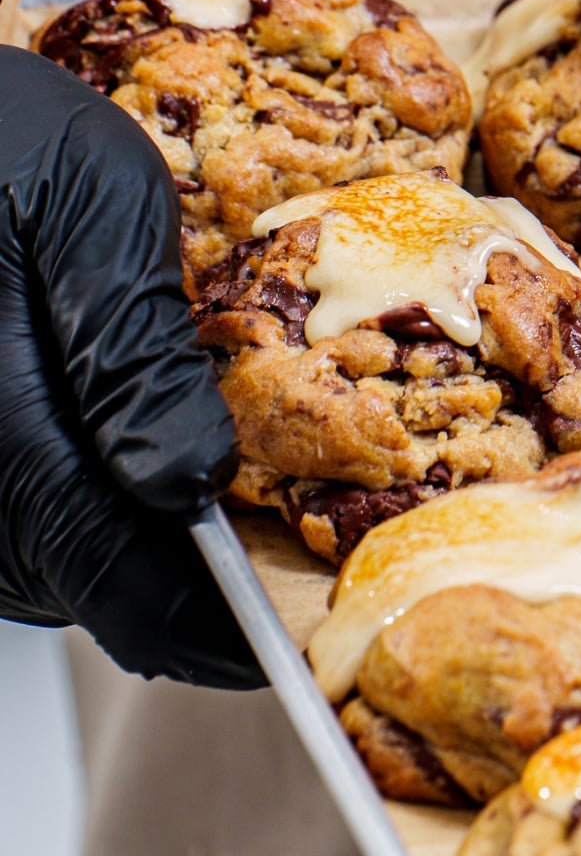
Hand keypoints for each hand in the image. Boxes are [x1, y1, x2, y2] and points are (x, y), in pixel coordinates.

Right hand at [0, 47, 261, 685]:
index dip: (200, 624)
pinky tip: (134, 473)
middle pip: (73, 582)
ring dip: (126, 556)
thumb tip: (183, 483)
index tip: (277, 652)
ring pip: (37, 565)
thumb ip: (133, 349)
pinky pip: (14, 526)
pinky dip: (77, 517)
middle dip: (177, 590)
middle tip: (280, 580)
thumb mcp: (84, 203)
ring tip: (215, 524)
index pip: (104, 568)